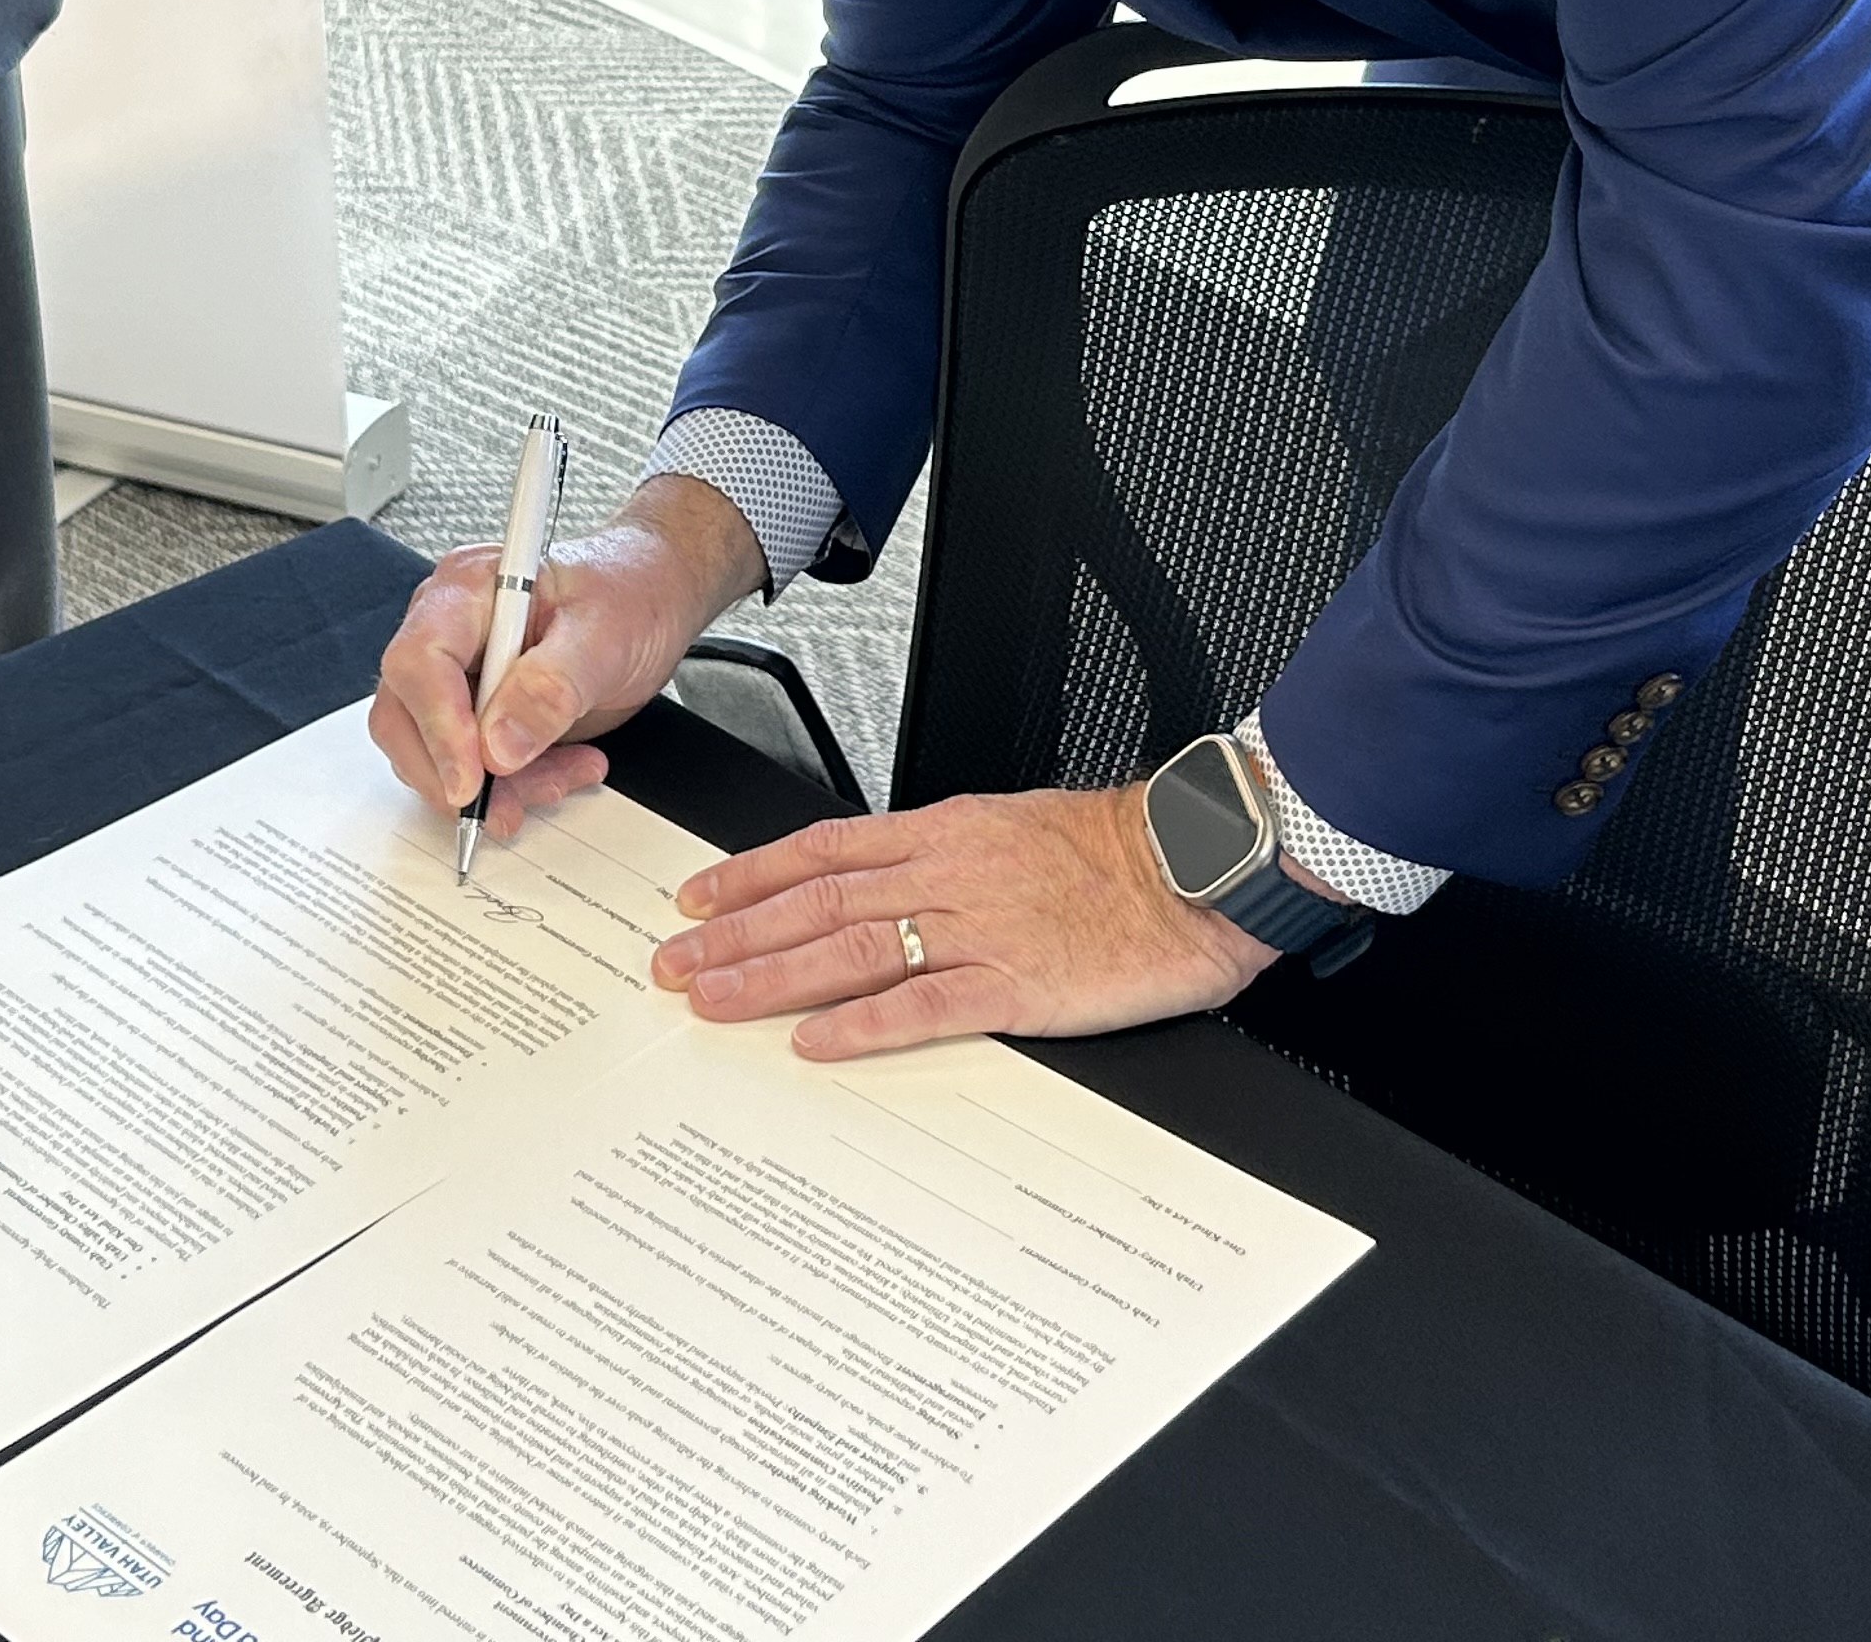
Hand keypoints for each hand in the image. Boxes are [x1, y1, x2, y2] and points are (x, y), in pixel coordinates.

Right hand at [371, 472, 766, 835]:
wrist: (654, 596)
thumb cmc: (628, 592)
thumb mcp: (605, 633)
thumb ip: (553, 685)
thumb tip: (499, 745)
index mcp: (466, 590)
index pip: (421, 661)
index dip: (439, 726)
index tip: (472, 779)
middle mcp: (449, 632)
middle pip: (405, 715)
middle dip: (453, 773)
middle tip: (505, 805)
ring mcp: (460, 676)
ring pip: (434, 753)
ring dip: (493, 787)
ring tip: (562, 777)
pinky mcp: (479, 714)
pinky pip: (471, 766)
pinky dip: (513, 786)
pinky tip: (562, 772)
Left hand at [649, 783, 1276, 1059]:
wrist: (1197, 866)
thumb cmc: (1120, 852)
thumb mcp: (1017, 829)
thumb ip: (948, 855)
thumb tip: (883, 881)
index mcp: (947, 831)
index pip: (824, 849)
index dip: (751, 874)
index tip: (697, 898)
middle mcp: (949, 873)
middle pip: (818, 902)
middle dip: (736, 934)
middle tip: (673, 962)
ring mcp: (979, 928)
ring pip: (852, 950)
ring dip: (771, 978)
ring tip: (712, 1000)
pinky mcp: (1017, 982)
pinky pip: (924, 1005)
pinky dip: (862, 1024)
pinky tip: (816, 1042)